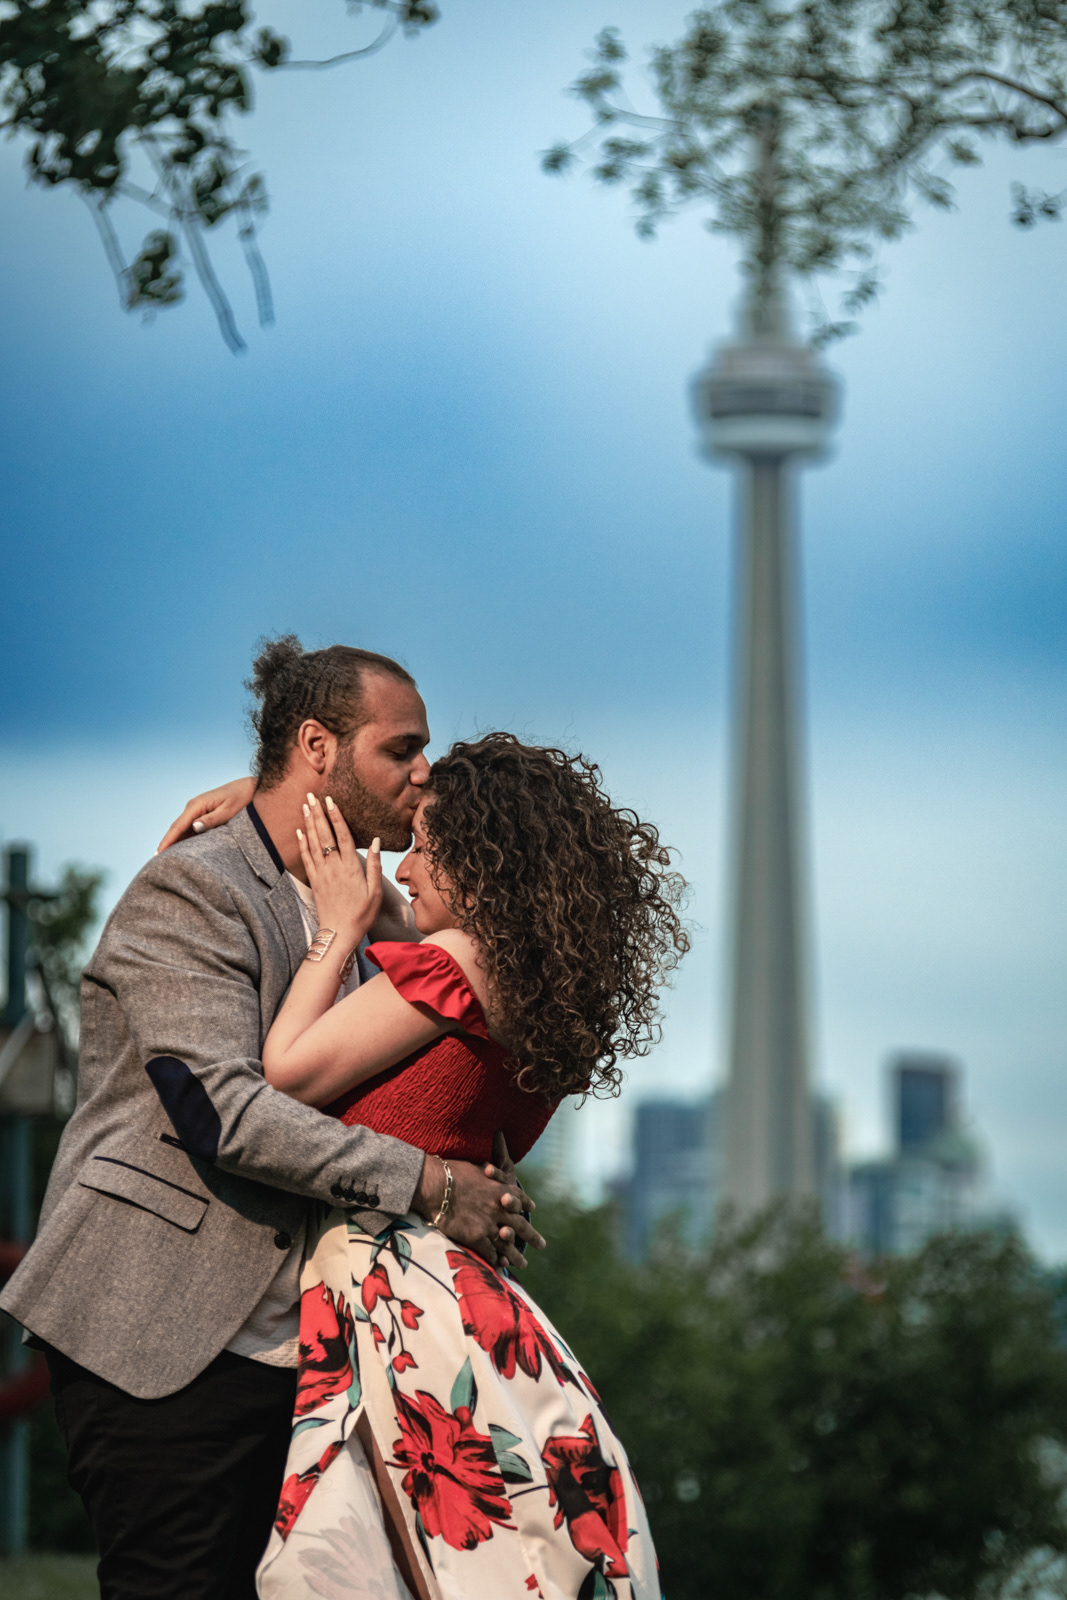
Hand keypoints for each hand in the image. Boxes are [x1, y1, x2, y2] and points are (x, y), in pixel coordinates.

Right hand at [156, 777, 256, 852]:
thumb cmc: (241, 799)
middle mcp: (193, 807)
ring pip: (182, 829)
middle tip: (156, 863)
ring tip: (166, 861)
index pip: (177, 826)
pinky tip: (181, 851)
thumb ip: (212, 820)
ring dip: (174, 843)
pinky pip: (190, 828)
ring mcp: (197, 810)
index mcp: (196, 805)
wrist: (249, 788)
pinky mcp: (202, 814)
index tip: (158, 855)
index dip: (167, 841)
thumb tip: (194, 827)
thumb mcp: (228, 811)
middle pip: (176, 829)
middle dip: (166, 845)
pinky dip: (184, 839)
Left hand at [297, 794, 382, 943]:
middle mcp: (333, 867)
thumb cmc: (362, 914)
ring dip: (308, 823)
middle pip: (324, 835)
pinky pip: (306, 858)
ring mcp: (321, 874)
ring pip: (313, 843)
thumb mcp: (375, 891)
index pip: (342, 836)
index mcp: (350, 867)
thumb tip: (375, 841)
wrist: (339, 933)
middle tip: (311, 796)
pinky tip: (299, 831)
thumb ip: (374, 865)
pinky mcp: (314, 881)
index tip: (330, 801)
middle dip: (317, 814)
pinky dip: (302, 843)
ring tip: (305, 806)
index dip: (336, 817)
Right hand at [414, 1154, 543, 1272]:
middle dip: (532, 1237)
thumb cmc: (452, 1172)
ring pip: (507, 1244)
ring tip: (522, 1264)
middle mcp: (500, 1208)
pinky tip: (499, 1265)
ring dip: (515, 1255)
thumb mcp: (477, 1168)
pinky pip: (490, 1252)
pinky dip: (496, 1260)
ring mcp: (489, 1224)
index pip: (519, 1199)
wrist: (436, 1185)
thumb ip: (487, 1174)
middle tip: (541, 1245)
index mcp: (502, 1189)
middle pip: (520, 1226)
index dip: (525, 1205)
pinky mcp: (476, 1237)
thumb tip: (488, 1169)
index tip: (531, 1209)